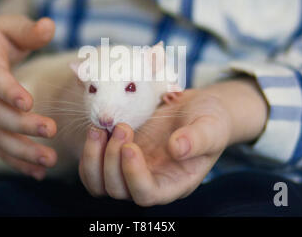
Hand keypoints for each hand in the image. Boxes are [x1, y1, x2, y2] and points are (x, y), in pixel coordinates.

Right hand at [0, 14, 57, 179]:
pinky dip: (17, 162)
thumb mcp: (10, 26)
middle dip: (22, 125)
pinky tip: (39, 172)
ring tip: (49, 160)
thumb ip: (29, 30)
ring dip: (22, 151)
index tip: (28, 101)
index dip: (7, 90)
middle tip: (51, 129)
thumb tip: (50, 26)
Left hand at [78, 78, 267, 205]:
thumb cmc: (210, 120)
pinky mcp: (119, 155)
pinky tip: (98, 129)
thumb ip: (197, 139)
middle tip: (122, 127)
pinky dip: (90, 151)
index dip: (134, 176)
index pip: (147, 195)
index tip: (130, 147)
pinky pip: (93, 166)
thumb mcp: (211, 126)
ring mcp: (132, 169)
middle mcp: (151, 181)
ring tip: (100, 129)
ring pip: (99, 183)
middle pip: (118, 190)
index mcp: (175, 183)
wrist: (197, 108)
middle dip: (113, 160)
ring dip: (94, 158)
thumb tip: (177, 148)